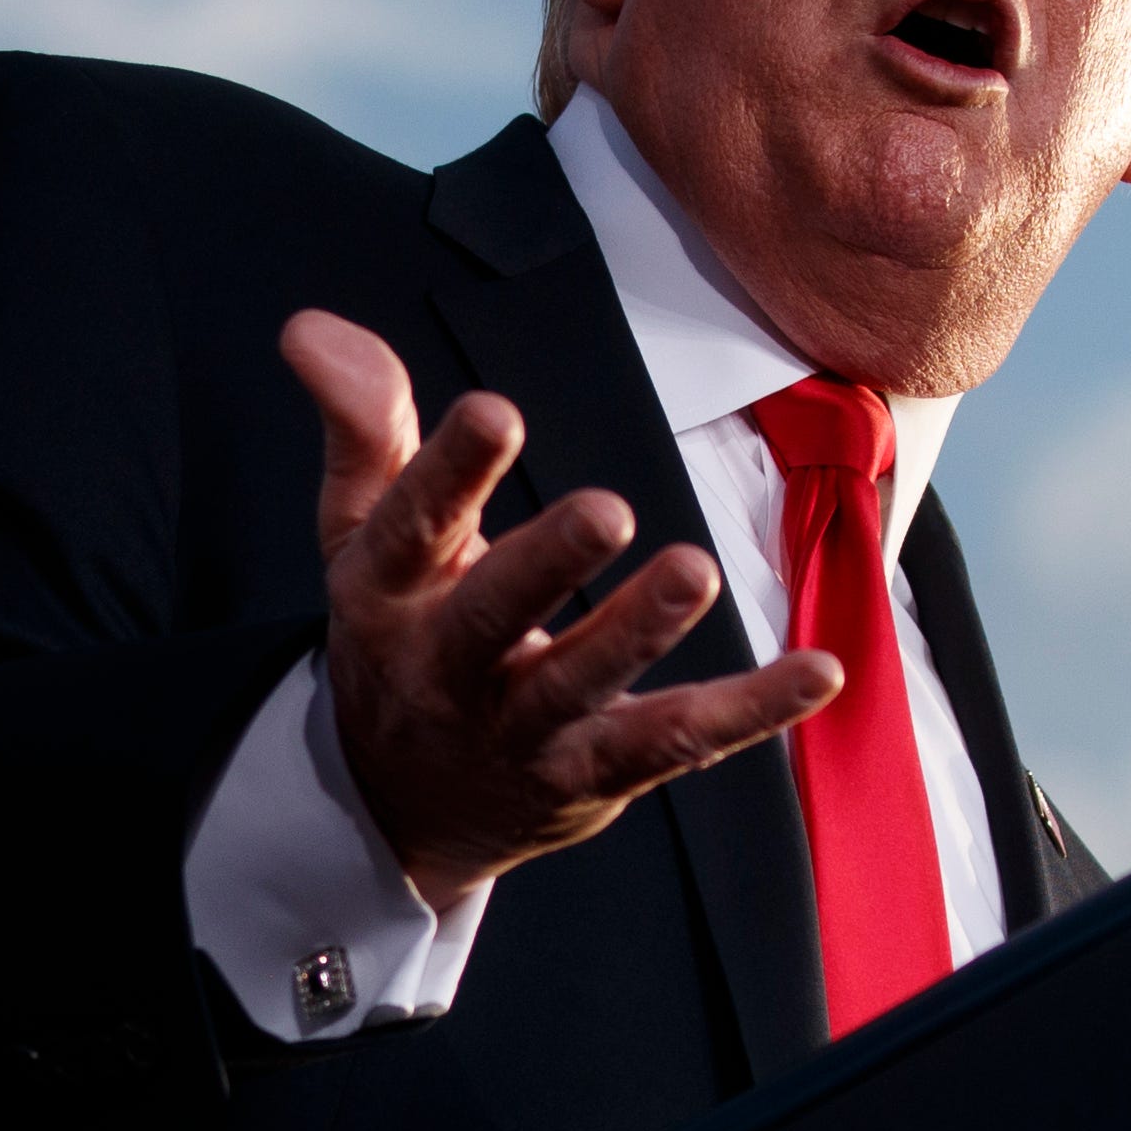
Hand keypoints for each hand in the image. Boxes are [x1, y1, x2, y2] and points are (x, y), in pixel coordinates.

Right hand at [283, 308, 842, 911]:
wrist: (403, 805)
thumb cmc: (401, 631)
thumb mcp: (363, 534)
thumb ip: (362, 426)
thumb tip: (311, 325)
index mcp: (389, 594)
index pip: (412, 528)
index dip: (449, 471)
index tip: (497, 412)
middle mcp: (450, 668)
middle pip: (494, 616)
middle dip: (547, 564)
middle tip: (608, 509)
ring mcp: (524, 730)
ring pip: (583, 686)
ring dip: (639, 631)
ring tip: (694, 570)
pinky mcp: (596, 774)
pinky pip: (678, 741)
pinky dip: (752, 711)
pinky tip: (819, 669)